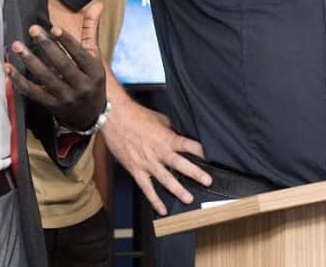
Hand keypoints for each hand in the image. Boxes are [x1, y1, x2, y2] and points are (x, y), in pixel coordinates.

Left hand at [6, 2, 106, 131]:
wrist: (90, 116)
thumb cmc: (91, 80)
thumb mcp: (95, 57)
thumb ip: (91, 30)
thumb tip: (97, 5)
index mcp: (94, 72)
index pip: (80, 55)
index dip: (68, 41)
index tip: (54, 28)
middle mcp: (81, 86)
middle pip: (63, 65)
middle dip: (47, 46)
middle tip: (32, 29)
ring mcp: (66, 98)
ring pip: (46, 78)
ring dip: (30, 61)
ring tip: (17, 46)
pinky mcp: (51, 106)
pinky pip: (33, 92)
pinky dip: (19, 81)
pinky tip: (8, 68)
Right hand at [102, 95, 209, 214]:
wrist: (114, 118)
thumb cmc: (135, 115)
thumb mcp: (158, 118)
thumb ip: (169, 129)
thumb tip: (177, 133)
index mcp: (166, 138)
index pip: (187, 145)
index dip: (200, 151)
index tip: (210, 157)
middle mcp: (159, 152)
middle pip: (180, 164)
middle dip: (195, 173)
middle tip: (207, 181)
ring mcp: (147, 163)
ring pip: (165, 179)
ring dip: (178, 189)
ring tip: (188, 199)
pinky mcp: (136, 170)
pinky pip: (146, 187)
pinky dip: (154, 199)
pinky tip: (162, 209)